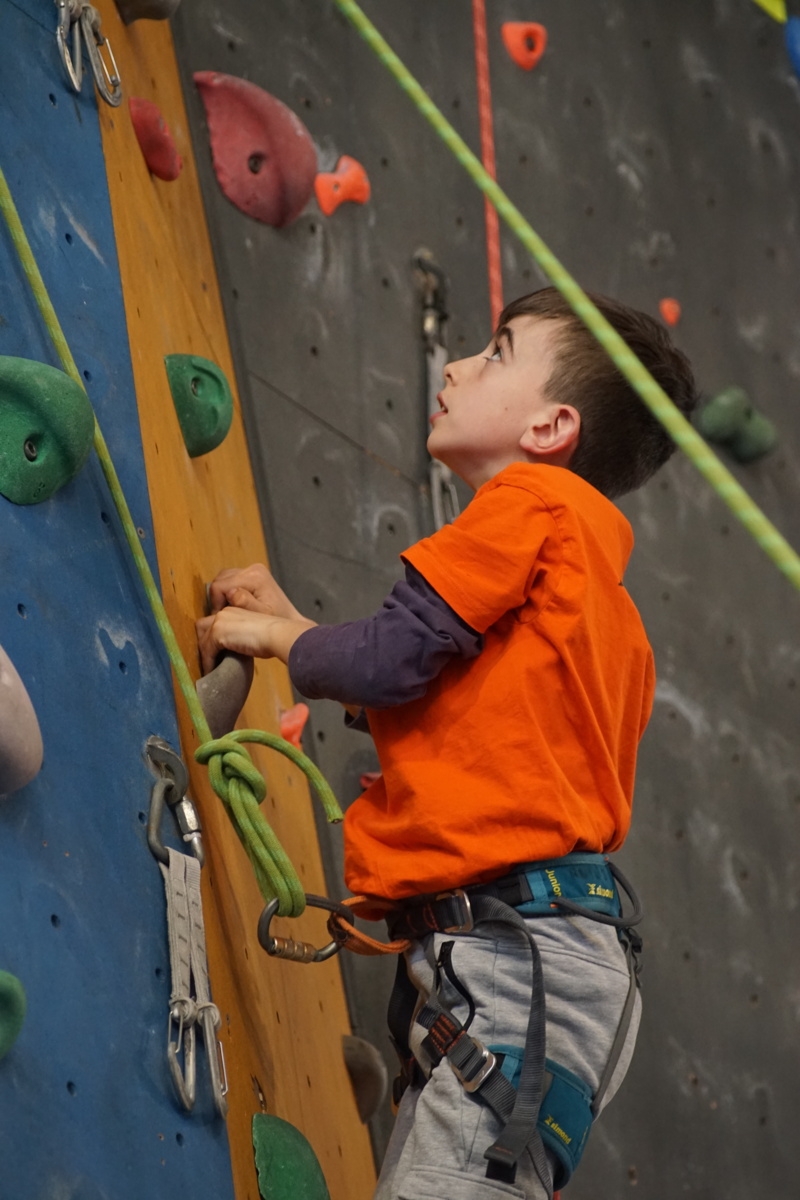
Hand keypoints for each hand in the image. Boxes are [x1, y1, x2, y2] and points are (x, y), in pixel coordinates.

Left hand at [196, 607, 315, 674]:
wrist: (277, 634)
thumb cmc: (274, 636)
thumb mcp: (254, 632)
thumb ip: (241, 637)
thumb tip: (232, 651)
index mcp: (233, 610)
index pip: (214, 623)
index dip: (212, 639)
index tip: (214, 654)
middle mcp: (224, 612)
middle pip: (202, 628)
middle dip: (203, 644)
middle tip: (209, 661)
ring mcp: (219, 621)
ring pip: (202, 641)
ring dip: (205, 656)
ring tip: (209, 669)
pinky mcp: (218, 633)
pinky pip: (206, 651)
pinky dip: (208, 663)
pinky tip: (212, 672)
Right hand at [207, 564, 301, 620]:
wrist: (289, 620)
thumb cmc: (276, 621)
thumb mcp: (261, 615)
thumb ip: (246, 604)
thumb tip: (231, 593)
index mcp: (255, 576)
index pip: (220, 586)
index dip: (216, 603)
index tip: (220, 618)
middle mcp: (253, 569)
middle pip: (220, 580)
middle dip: (218, 599)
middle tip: (225, 615)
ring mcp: (253, 569)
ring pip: (223, 578)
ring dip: (222, 595)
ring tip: (229, 610)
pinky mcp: (253, 573)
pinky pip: (230, 579)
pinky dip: (228, 591)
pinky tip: (234, 604)